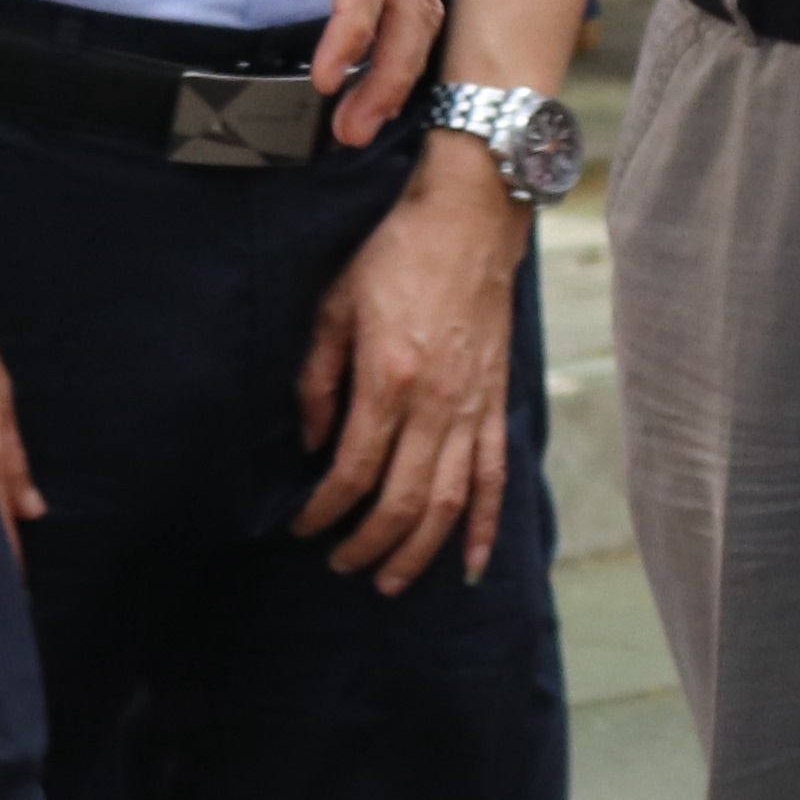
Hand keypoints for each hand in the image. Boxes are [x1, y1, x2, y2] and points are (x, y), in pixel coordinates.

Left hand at [290, 139, 520, 592]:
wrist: (469, 218)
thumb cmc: (395, 254)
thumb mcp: (335, 305)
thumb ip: (317, 378)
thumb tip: (312, 441)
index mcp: (389, 378)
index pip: (353, 469)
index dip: (324, 510)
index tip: (302, 526)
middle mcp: (436, 402)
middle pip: (403, 500)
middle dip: (369, 545)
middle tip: (341, 566)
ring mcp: (473, 406)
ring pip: (451, 502)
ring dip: (421, 551)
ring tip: (393, 581)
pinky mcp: (497, 401)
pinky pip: (496, 476)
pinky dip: (486, 524)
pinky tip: (474, 562)